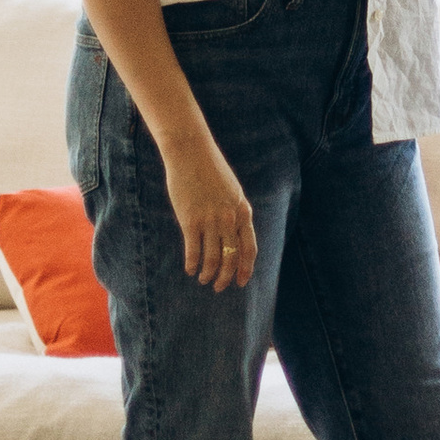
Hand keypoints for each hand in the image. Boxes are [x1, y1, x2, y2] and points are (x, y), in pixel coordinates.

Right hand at [165, 134, 257, 289]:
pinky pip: (194, 251)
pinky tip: (189, 269)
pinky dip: (192, 264)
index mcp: (243, 211)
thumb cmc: (210, 170)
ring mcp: (210, 220)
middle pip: (231, 258)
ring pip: (213, 259)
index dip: (245, 269)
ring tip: (203, 279)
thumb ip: (234, 213)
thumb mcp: (232, 191)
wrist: (191, 152)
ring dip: (208, 274)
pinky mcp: (190, 220)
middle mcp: (229, 219)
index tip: (240, 282)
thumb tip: (231, 236)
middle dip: (226, 278)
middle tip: (219, 287)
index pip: (249, 249)